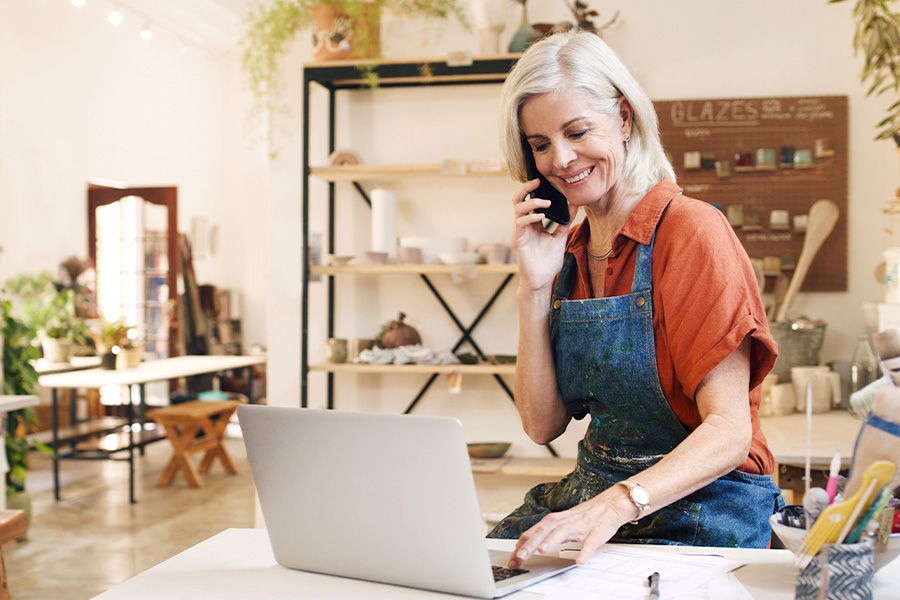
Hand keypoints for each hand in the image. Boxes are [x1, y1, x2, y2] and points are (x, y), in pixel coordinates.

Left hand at [507, 491, 630, 568]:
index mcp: (553, 521)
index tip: (512, 560)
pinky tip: (580, 560)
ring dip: (551, 541)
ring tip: (542, 551)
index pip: (532, 533)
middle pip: (543, 531)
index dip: (520, 546)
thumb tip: (525, 545)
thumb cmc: (582, 517)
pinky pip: (589, 543)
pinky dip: (584, 551)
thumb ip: (544, 533)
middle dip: (530, 545)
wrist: (608, 505)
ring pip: (562, 532)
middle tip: (519, 558)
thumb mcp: (559, 523)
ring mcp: (579, 527)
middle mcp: (563, 522)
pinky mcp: (594, 533)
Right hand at [510, 180, 576, 293]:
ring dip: (532, 203)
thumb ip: (565, 221)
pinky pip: (520, 223)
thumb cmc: (549, 262)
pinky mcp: (517, 241)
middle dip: (525, 188)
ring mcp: (519, 232)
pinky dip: (530, 217)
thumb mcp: (560, 236)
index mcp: (532, 223)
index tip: (544, 180)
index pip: (529, 200)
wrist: (542, 280)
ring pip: (518, 209)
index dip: (533, 189)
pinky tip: (541, 217)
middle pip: (518, 200)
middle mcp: (524, 225)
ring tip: (546, 203)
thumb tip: (574, 204)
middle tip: (537, 181)